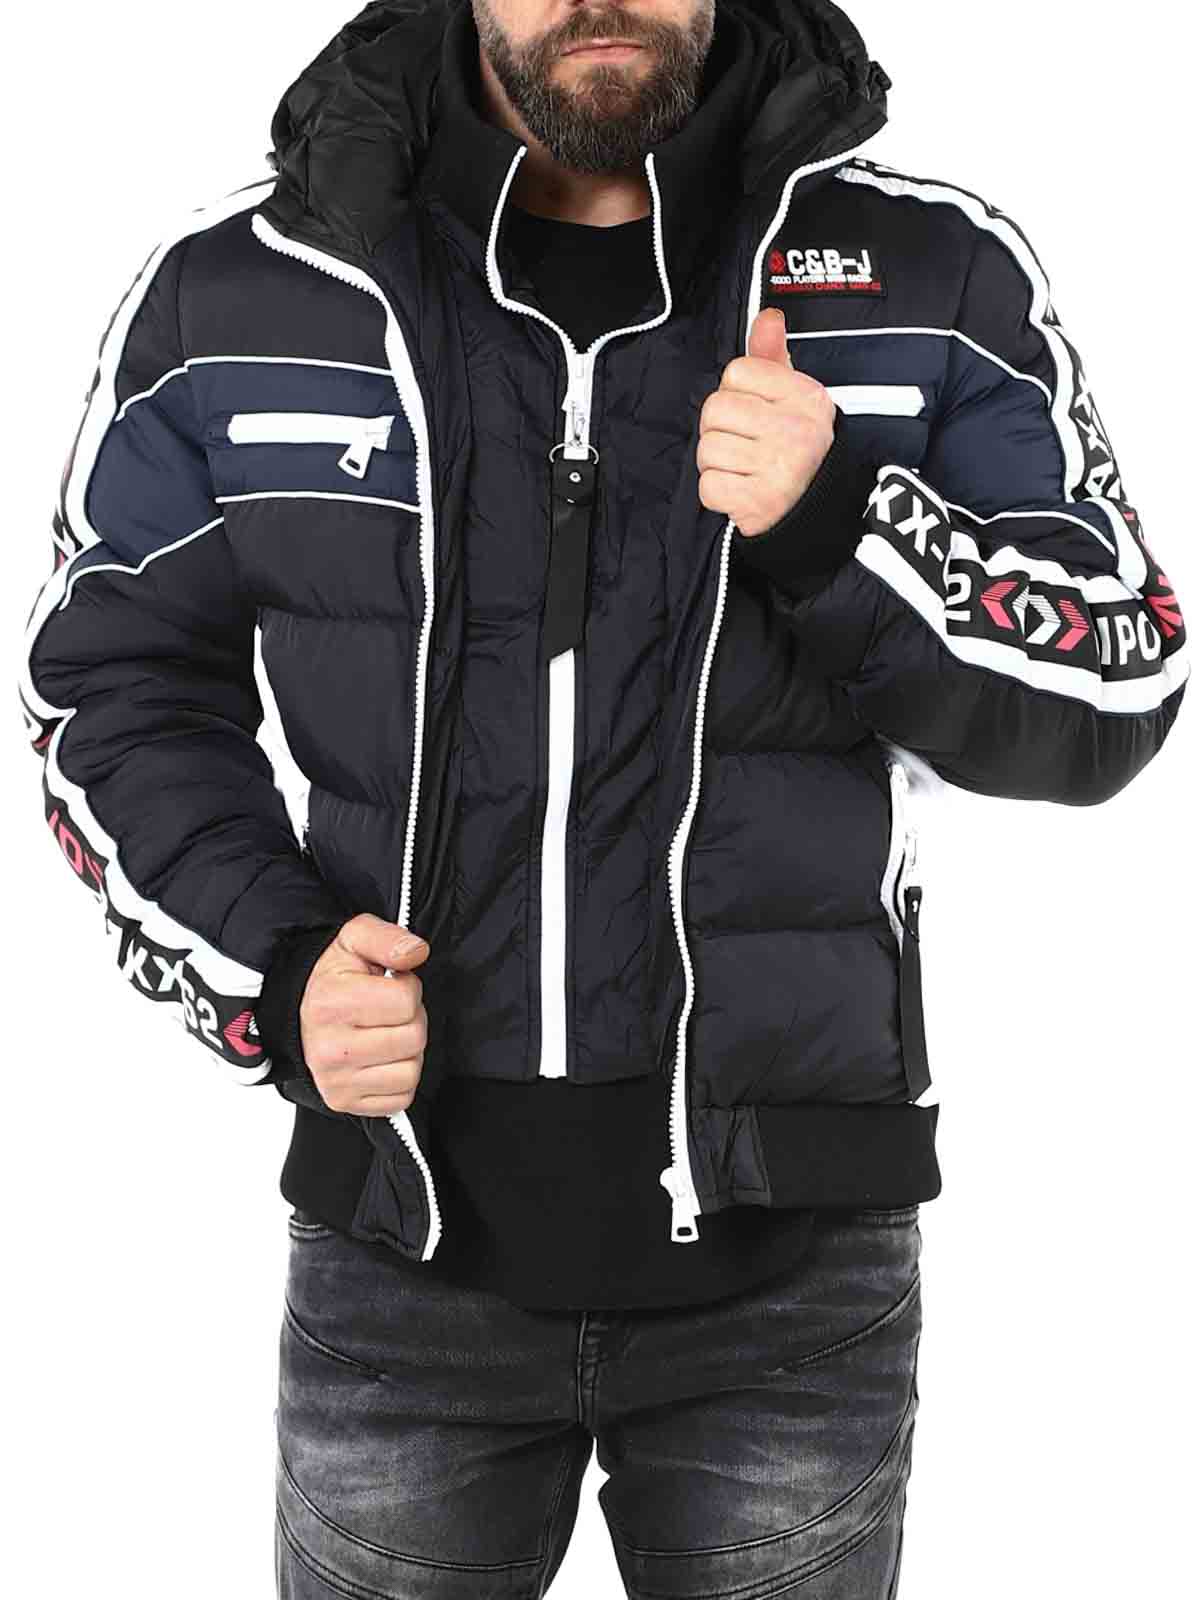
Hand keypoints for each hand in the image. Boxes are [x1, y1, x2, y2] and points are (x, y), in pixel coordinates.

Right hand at [298, 913, 429, 1115]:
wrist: (296, 1012)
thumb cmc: (331, 978)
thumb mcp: (354, 939)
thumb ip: (387, 938)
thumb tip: (417, 952)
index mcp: (330, 1004)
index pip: (406, 1001)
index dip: (408, 988)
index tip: (390, 985)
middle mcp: (330, 1049)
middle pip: (413, 1037)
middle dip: (411, 1019)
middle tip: (388, 1011)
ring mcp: (335, 1081)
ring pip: (411, 1071)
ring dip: (408, 1051)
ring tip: (385, 1033)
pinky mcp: (344, 1102)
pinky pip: (402, 1097)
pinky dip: (399, 1077)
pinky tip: (381, 1058)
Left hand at [697, 306, 835, 537]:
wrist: (817, 510)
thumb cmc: (797, 448)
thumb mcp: (793, 398)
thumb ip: (773, 358)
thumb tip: (767, 317)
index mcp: (806, 397)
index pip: (736, 372)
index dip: (735, 392)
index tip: (753, 411)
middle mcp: (796, 430)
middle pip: (715, 409)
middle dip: (719, 429)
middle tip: (743, 444)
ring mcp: (778, 468)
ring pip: (707, 449)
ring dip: (716, 463)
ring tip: (743, 468)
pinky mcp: (758, 503)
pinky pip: (708, 487)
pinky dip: (717, 492)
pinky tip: (741, 490)